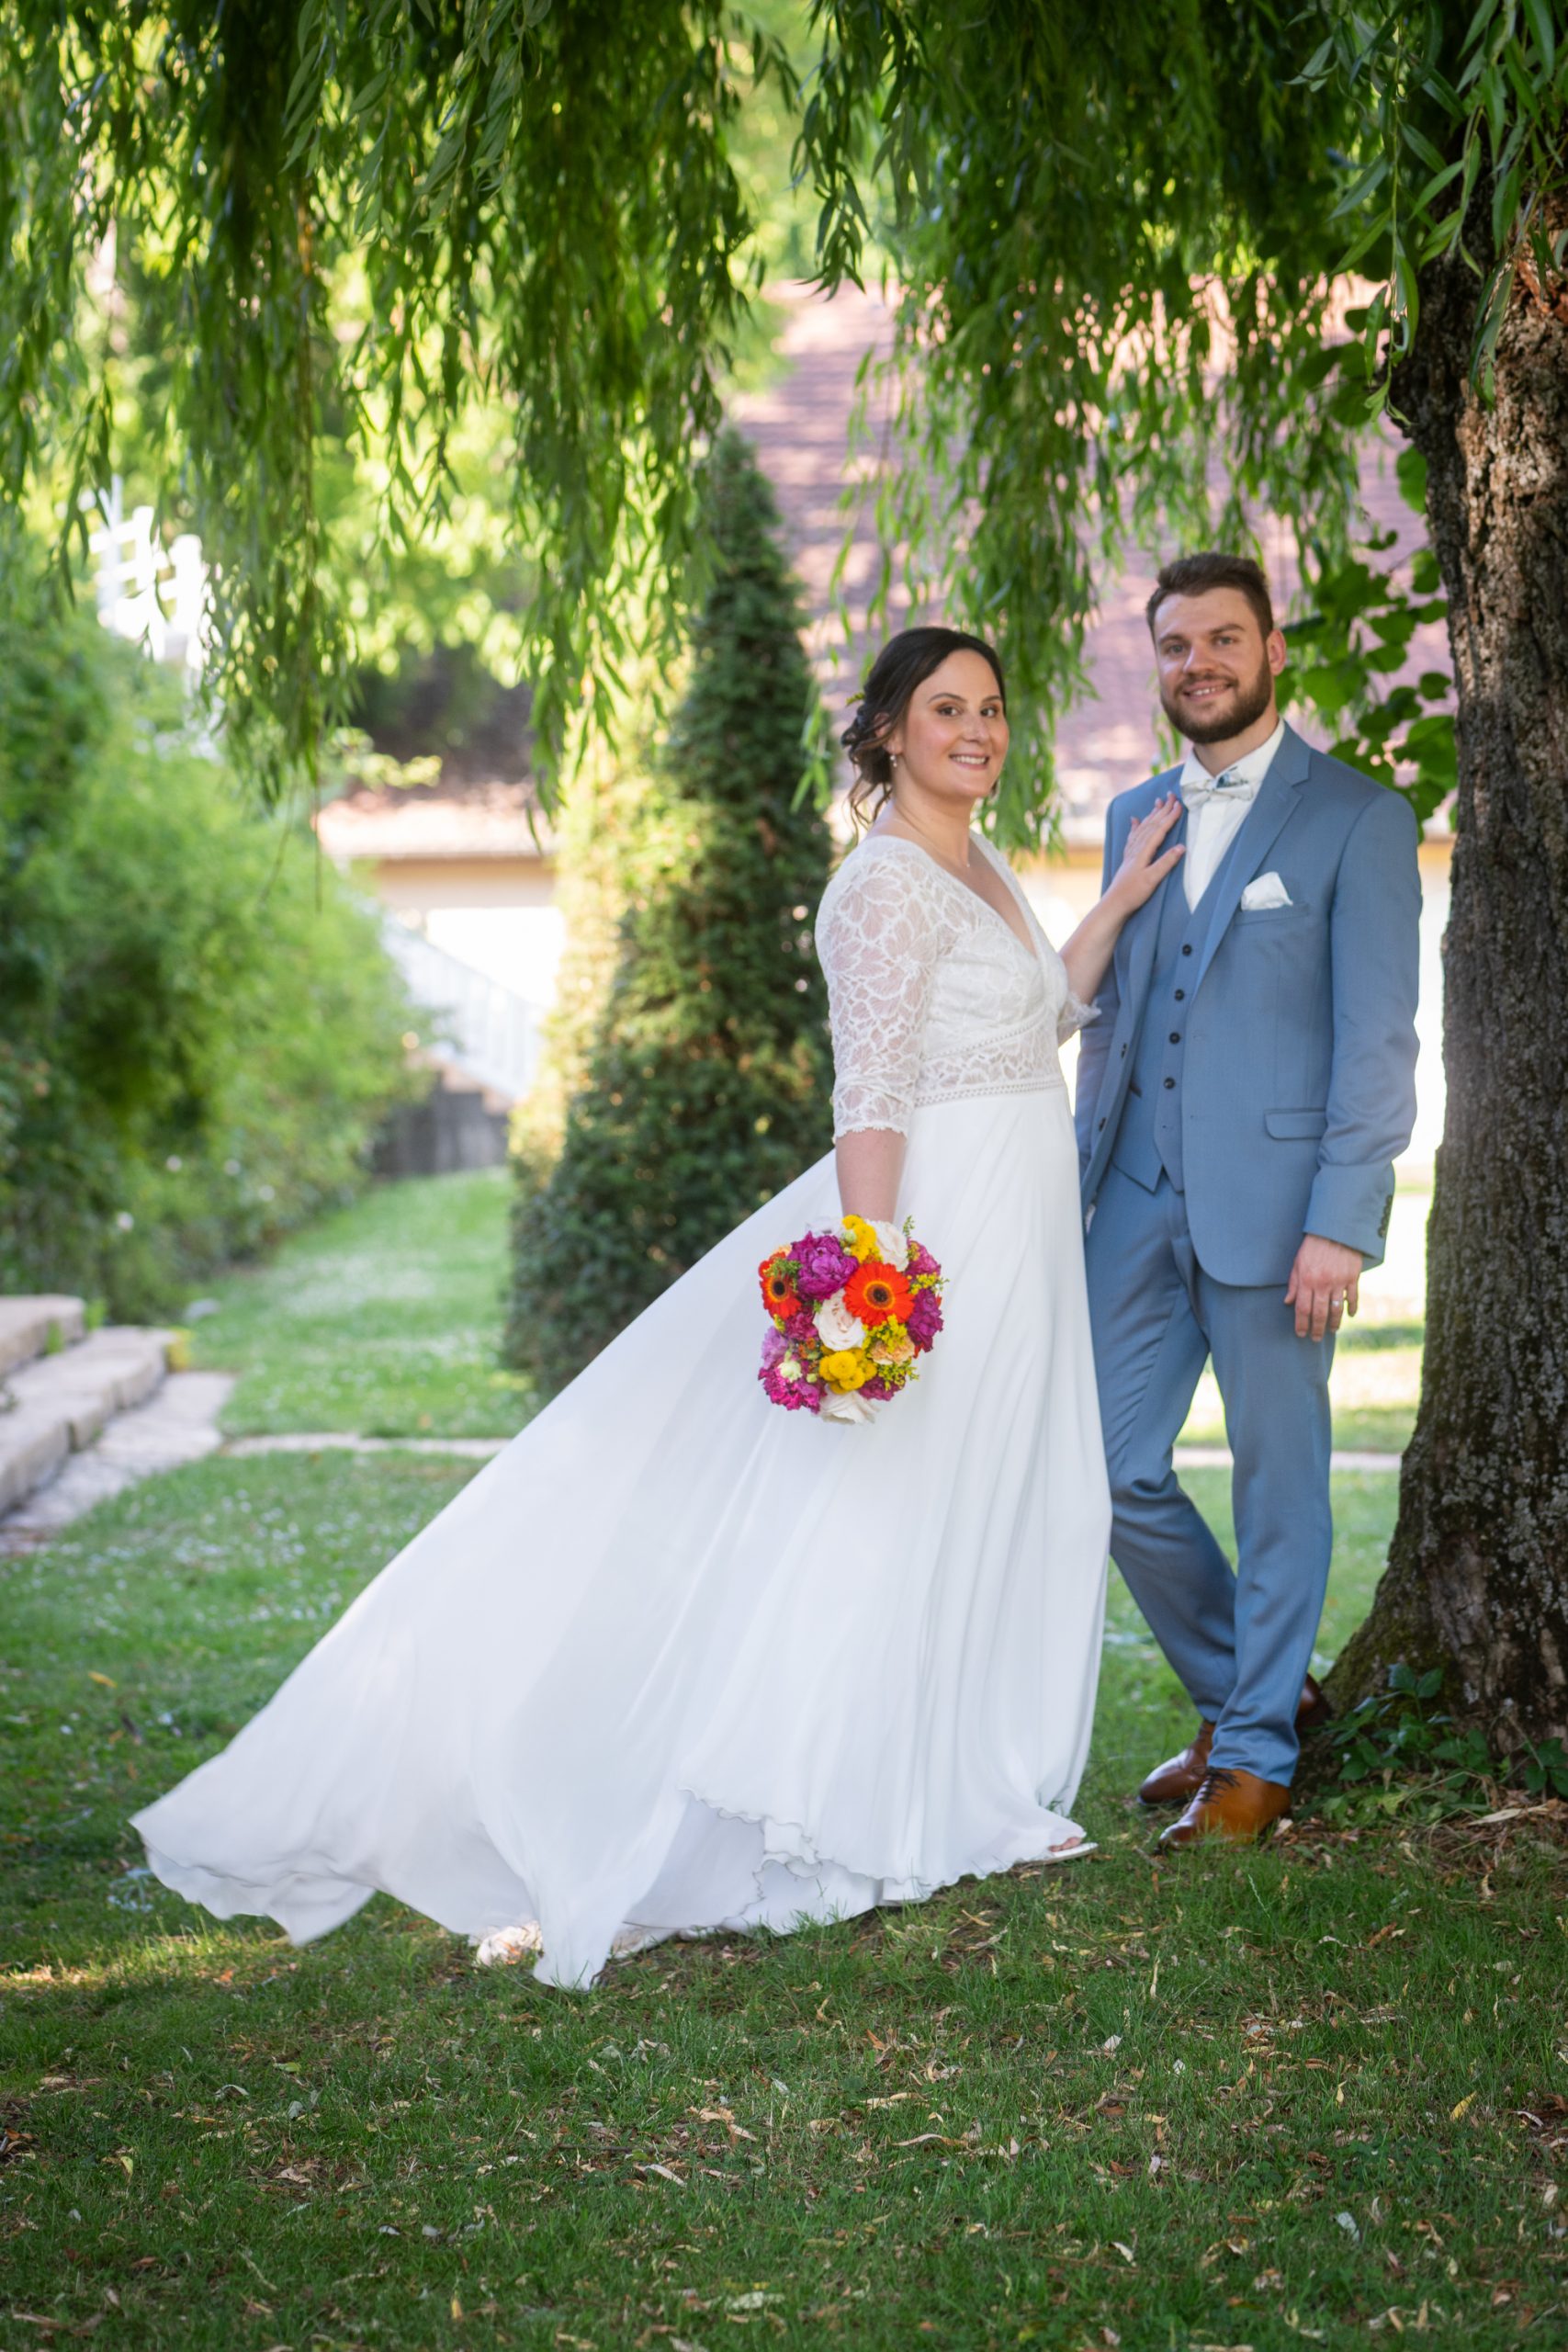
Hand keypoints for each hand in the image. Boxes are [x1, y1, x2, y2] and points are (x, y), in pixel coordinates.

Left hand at [1109, 793, 1184, 912]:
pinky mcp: (1128, 858)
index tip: (1180, 805)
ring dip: (1151, 815)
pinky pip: (1132, 837)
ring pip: (1142, 828)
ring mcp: (1131, 852)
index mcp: (1144, 852)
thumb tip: (1182, 847)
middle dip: (1162, 809)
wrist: (1114, 903)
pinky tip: (1134, 820)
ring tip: (1158, 802)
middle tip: (1171, 795)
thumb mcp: (1152, 879)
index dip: (1170, 817)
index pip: (1159, 830)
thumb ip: (1166, 863)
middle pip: (1151, 825)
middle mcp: (1136, 848)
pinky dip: (1135, 827)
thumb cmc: (1133, 893)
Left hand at [1284, 1234, 1362, 1341]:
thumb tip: (1287, 1302)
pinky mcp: (1352, 1277)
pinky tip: (1350, 1315)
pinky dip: (1352, 1308)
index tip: (1300, 1333)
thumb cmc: (1313, 1246)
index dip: (1301, 1324)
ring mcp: (1339, 1281)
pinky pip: (1353, 1297)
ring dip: (1334, 1323)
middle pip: (1319, 1313)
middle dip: (1317, 1329)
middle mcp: (1322, 1284)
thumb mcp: (1297, 1262)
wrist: (1335, 1230)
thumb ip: (1293, 1284)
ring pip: (1337, 1309)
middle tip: (1315, 1338)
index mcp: (1307, 1280)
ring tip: (1332, 1330)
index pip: (1302, 1309)